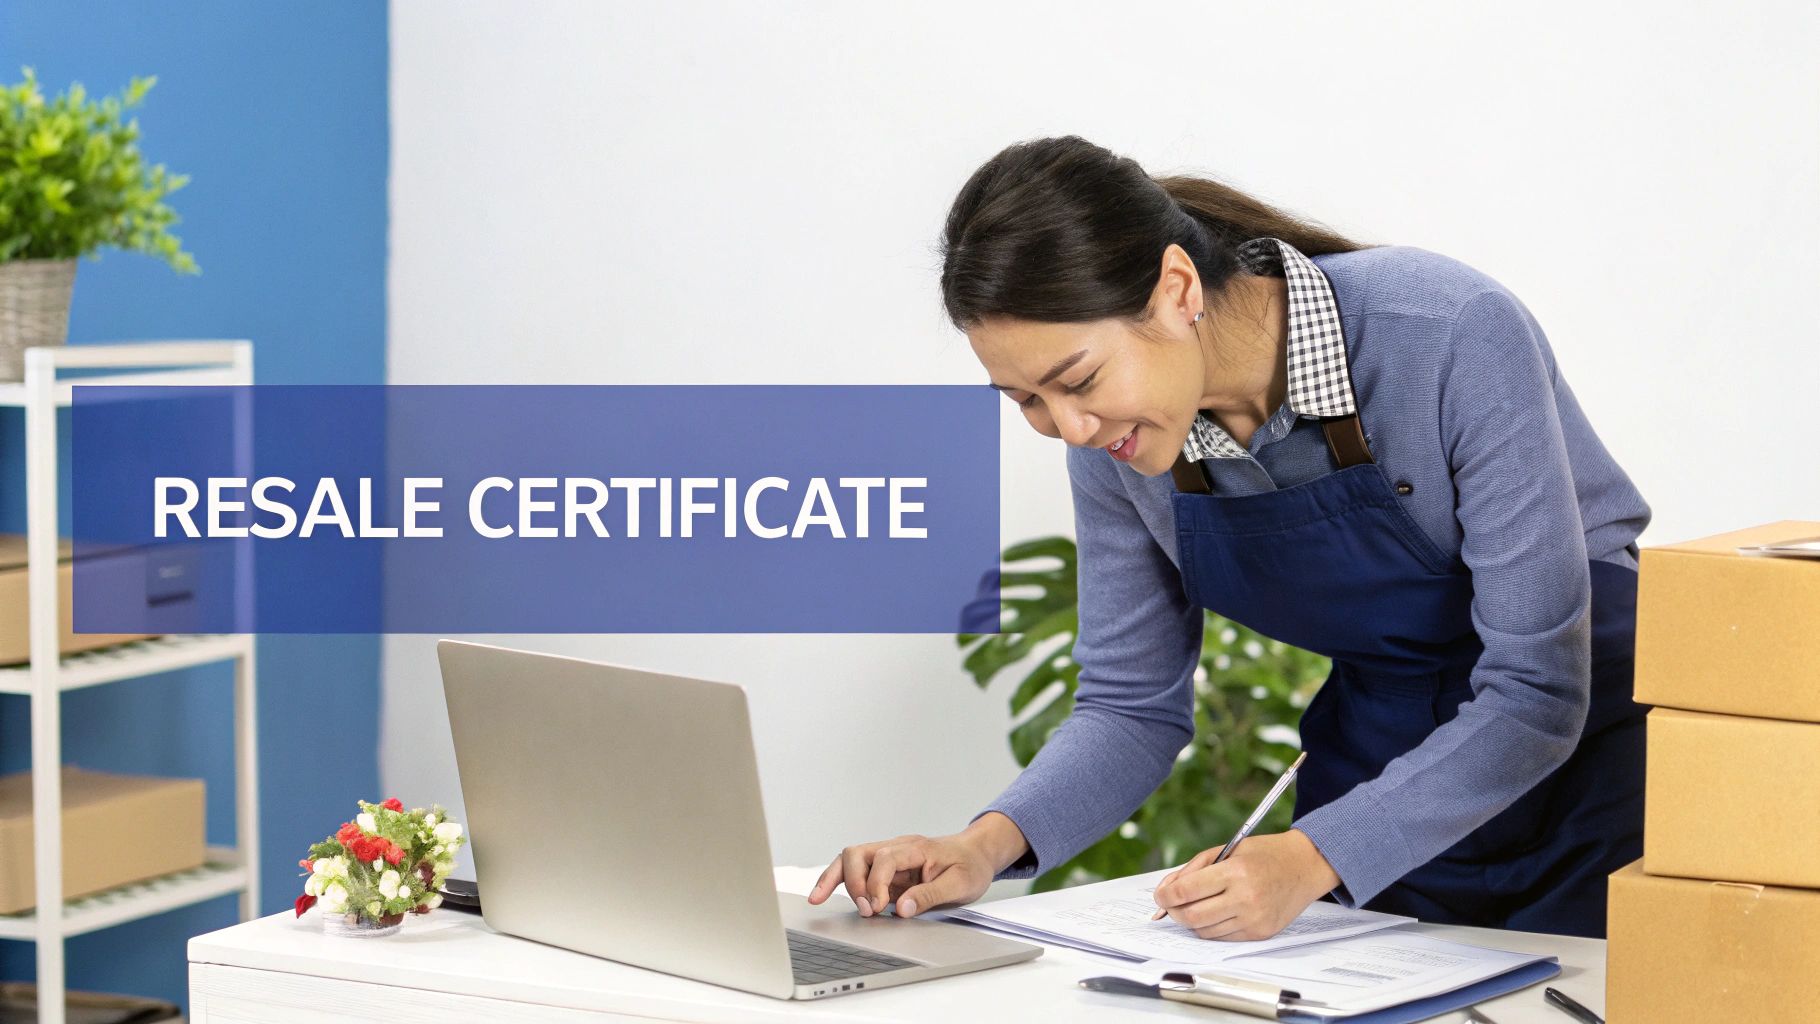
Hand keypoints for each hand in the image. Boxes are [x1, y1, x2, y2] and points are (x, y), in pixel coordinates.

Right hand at [806, 813, 1027, 918]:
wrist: (977, 855)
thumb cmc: (970, 866)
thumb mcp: (960, 884)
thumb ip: (930, 895)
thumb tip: (901, 909)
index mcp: (916, 848)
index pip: (884, 859)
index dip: (876, 883)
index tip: (878, 907)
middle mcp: (897, 849)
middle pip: (858, 853)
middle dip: (852, 882)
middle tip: (865, 910)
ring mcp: (888, 859)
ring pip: (850, 860)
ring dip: (837, 880)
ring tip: (822, 899)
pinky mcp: (885, 872)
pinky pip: (856, 873)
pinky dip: (838, 883)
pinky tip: (822, 893)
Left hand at [1150, 828, 1339, 940]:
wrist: (1305, 866)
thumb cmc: (1263, 854)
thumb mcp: (1226, 850)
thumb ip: (1193, 869)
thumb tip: (1165, 891)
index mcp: (1235, 872)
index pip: (1186, 891)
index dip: (1165, 896)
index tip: (1160, 896)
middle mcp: (1246, 898)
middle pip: (1192, 916)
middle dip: (1174, 912)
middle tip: (1172, 904)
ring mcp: (1255, 919)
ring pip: (1205, 931)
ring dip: (1192, 921)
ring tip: (1195, 905)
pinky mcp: (1261, 933)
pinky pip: (1223, 937)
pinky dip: (1212, 928)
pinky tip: (1215, 912)